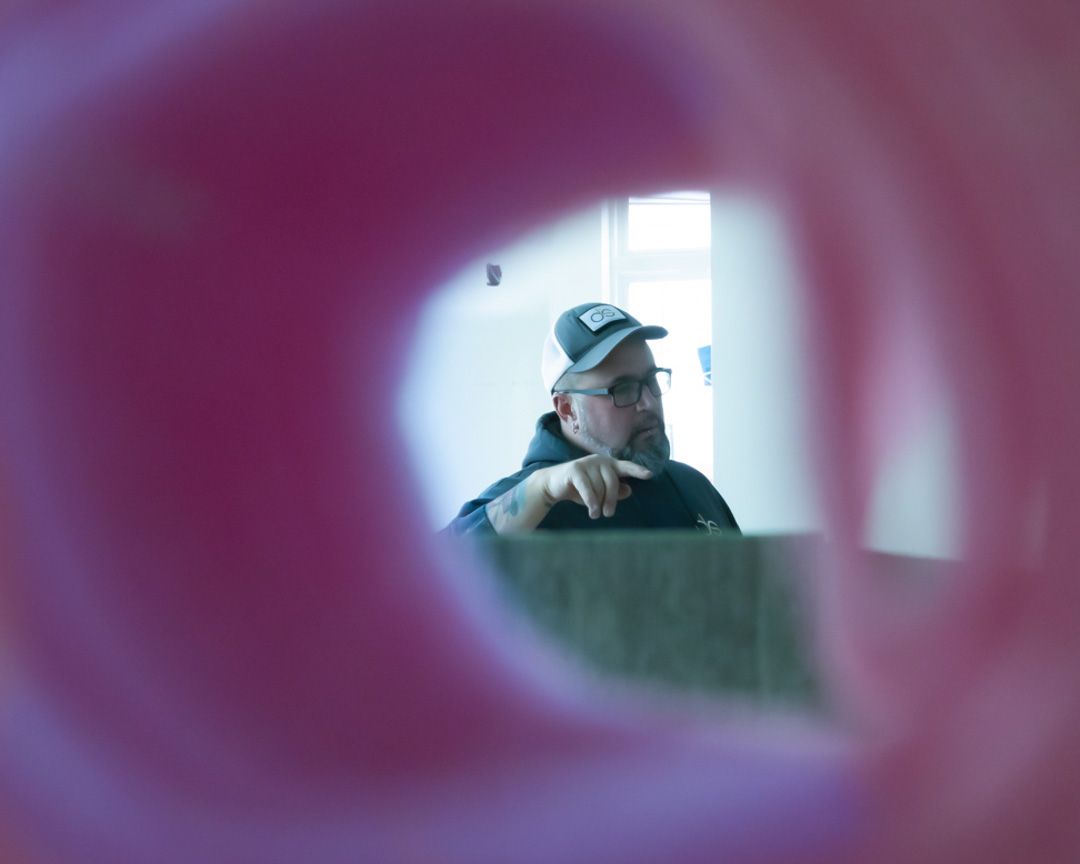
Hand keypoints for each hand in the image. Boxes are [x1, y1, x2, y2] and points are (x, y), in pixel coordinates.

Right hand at [537, 455, 652, 518]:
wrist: (553, 485)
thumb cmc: (580, 489)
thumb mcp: (599, 492)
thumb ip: (615, 491)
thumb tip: (629, 490)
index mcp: (608, 464)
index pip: (626, 466)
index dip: (637, 471)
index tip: (649, 475)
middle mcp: (599, 460)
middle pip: (613, 482)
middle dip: (611, 500)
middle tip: (608, 514)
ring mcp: (587, 463)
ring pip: (600, 487)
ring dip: (598, 503)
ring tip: (594, 513)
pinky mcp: (575, 469)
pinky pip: (588, 489)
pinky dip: (591, 501)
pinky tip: (592, 511)